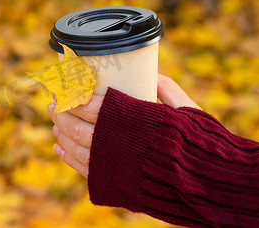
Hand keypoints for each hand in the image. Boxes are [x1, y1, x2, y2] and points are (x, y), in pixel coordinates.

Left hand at [48, 74, 201, 177]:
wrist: (205, 183)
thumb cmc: (198, 143)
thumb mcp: (186, 109)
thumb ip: (166, 88)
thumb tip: (151, 73)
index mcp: (132, 121)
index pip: (89, 105)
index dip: (71, 96)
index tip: (62, 87)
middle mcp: (116, 143)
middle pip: (76, 126)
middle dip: (60, 112)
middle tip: (53, 102)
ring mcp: (113, 166)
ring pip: (75, 147)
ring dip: (60, 132)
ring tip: (54, 123)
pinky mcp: (113, 183)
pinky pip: (82, 169)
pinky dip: (67, 157)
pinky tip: (59, 147)